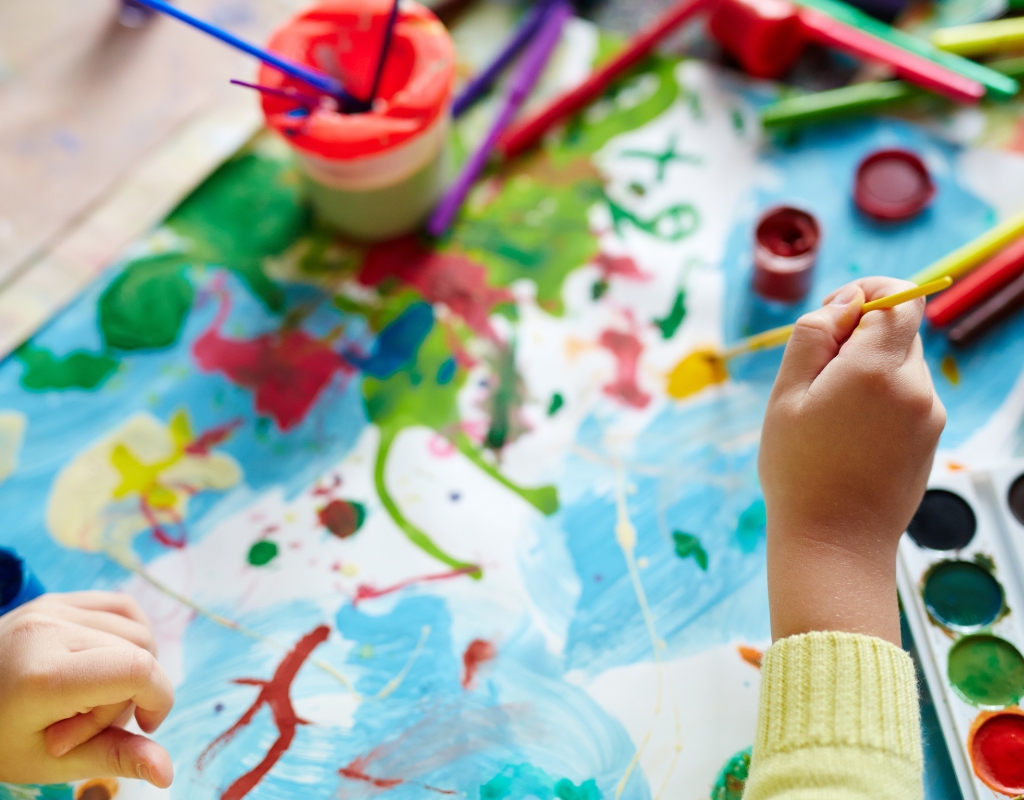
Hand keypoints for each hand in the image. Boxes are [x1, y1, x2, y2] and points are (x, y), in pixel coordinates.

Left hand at [0, 592, 173, 787]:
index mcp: (46, 676)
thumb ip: (115, 758)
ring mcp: (52, 608)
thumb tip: (167, 772)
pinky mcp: (56, 599)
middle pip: (140, 653)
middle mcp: (50, 630)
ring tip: (90, 695)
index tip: (144, 728)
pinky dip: (128, 635)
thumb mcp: (51, 762)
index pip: (137, 670)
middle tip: (88, 724)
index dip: (158, 700)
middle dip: (131, 694)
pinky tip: (107, 661)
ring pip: (137, 630)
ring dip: (130, 666)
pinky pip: (120, 607)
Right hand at [758, 278, 945, 644]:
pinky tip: (848, 435)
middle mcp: (916, 387)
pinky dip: (880, 399)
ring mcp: (930, 415)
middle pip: (899, 330)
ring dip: (868, 370)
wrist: (835, 542)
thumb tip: (846, 302)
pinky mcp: (931, 438)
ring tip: (828, 413)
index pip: (901, 297)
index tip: (835, 314)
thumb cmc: (799, 469)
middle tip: (816, 374)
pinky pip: (908, 397)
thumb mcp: (787, 394)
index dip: (868, 292)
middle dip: (860, 336)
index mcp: (878, 368)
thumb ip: (814, 335)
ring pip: (902, 364)